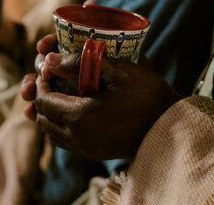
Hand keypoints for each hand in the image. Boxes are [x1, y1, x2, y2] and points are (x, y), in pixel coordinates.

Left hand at [21, 33, 182, 159]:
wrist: (172, 125)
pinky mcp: (94, 153)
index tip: (48, 68)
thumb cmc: (147, 94)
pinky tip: (71, 108)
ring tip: (58, 91)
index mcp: (80, 116)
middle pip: (42, 117)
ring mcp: (86, 149)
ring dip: (49, 111)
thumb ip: (80, 62)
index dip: (41, 81)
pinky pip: (65, 140)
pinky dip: (60, 124)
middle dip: (41, 96)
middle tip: (50, 78)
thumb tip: (50, 60)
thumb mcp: (118, 70)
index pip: (43, 100)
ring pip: (51, 131)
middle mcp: (78, 137)